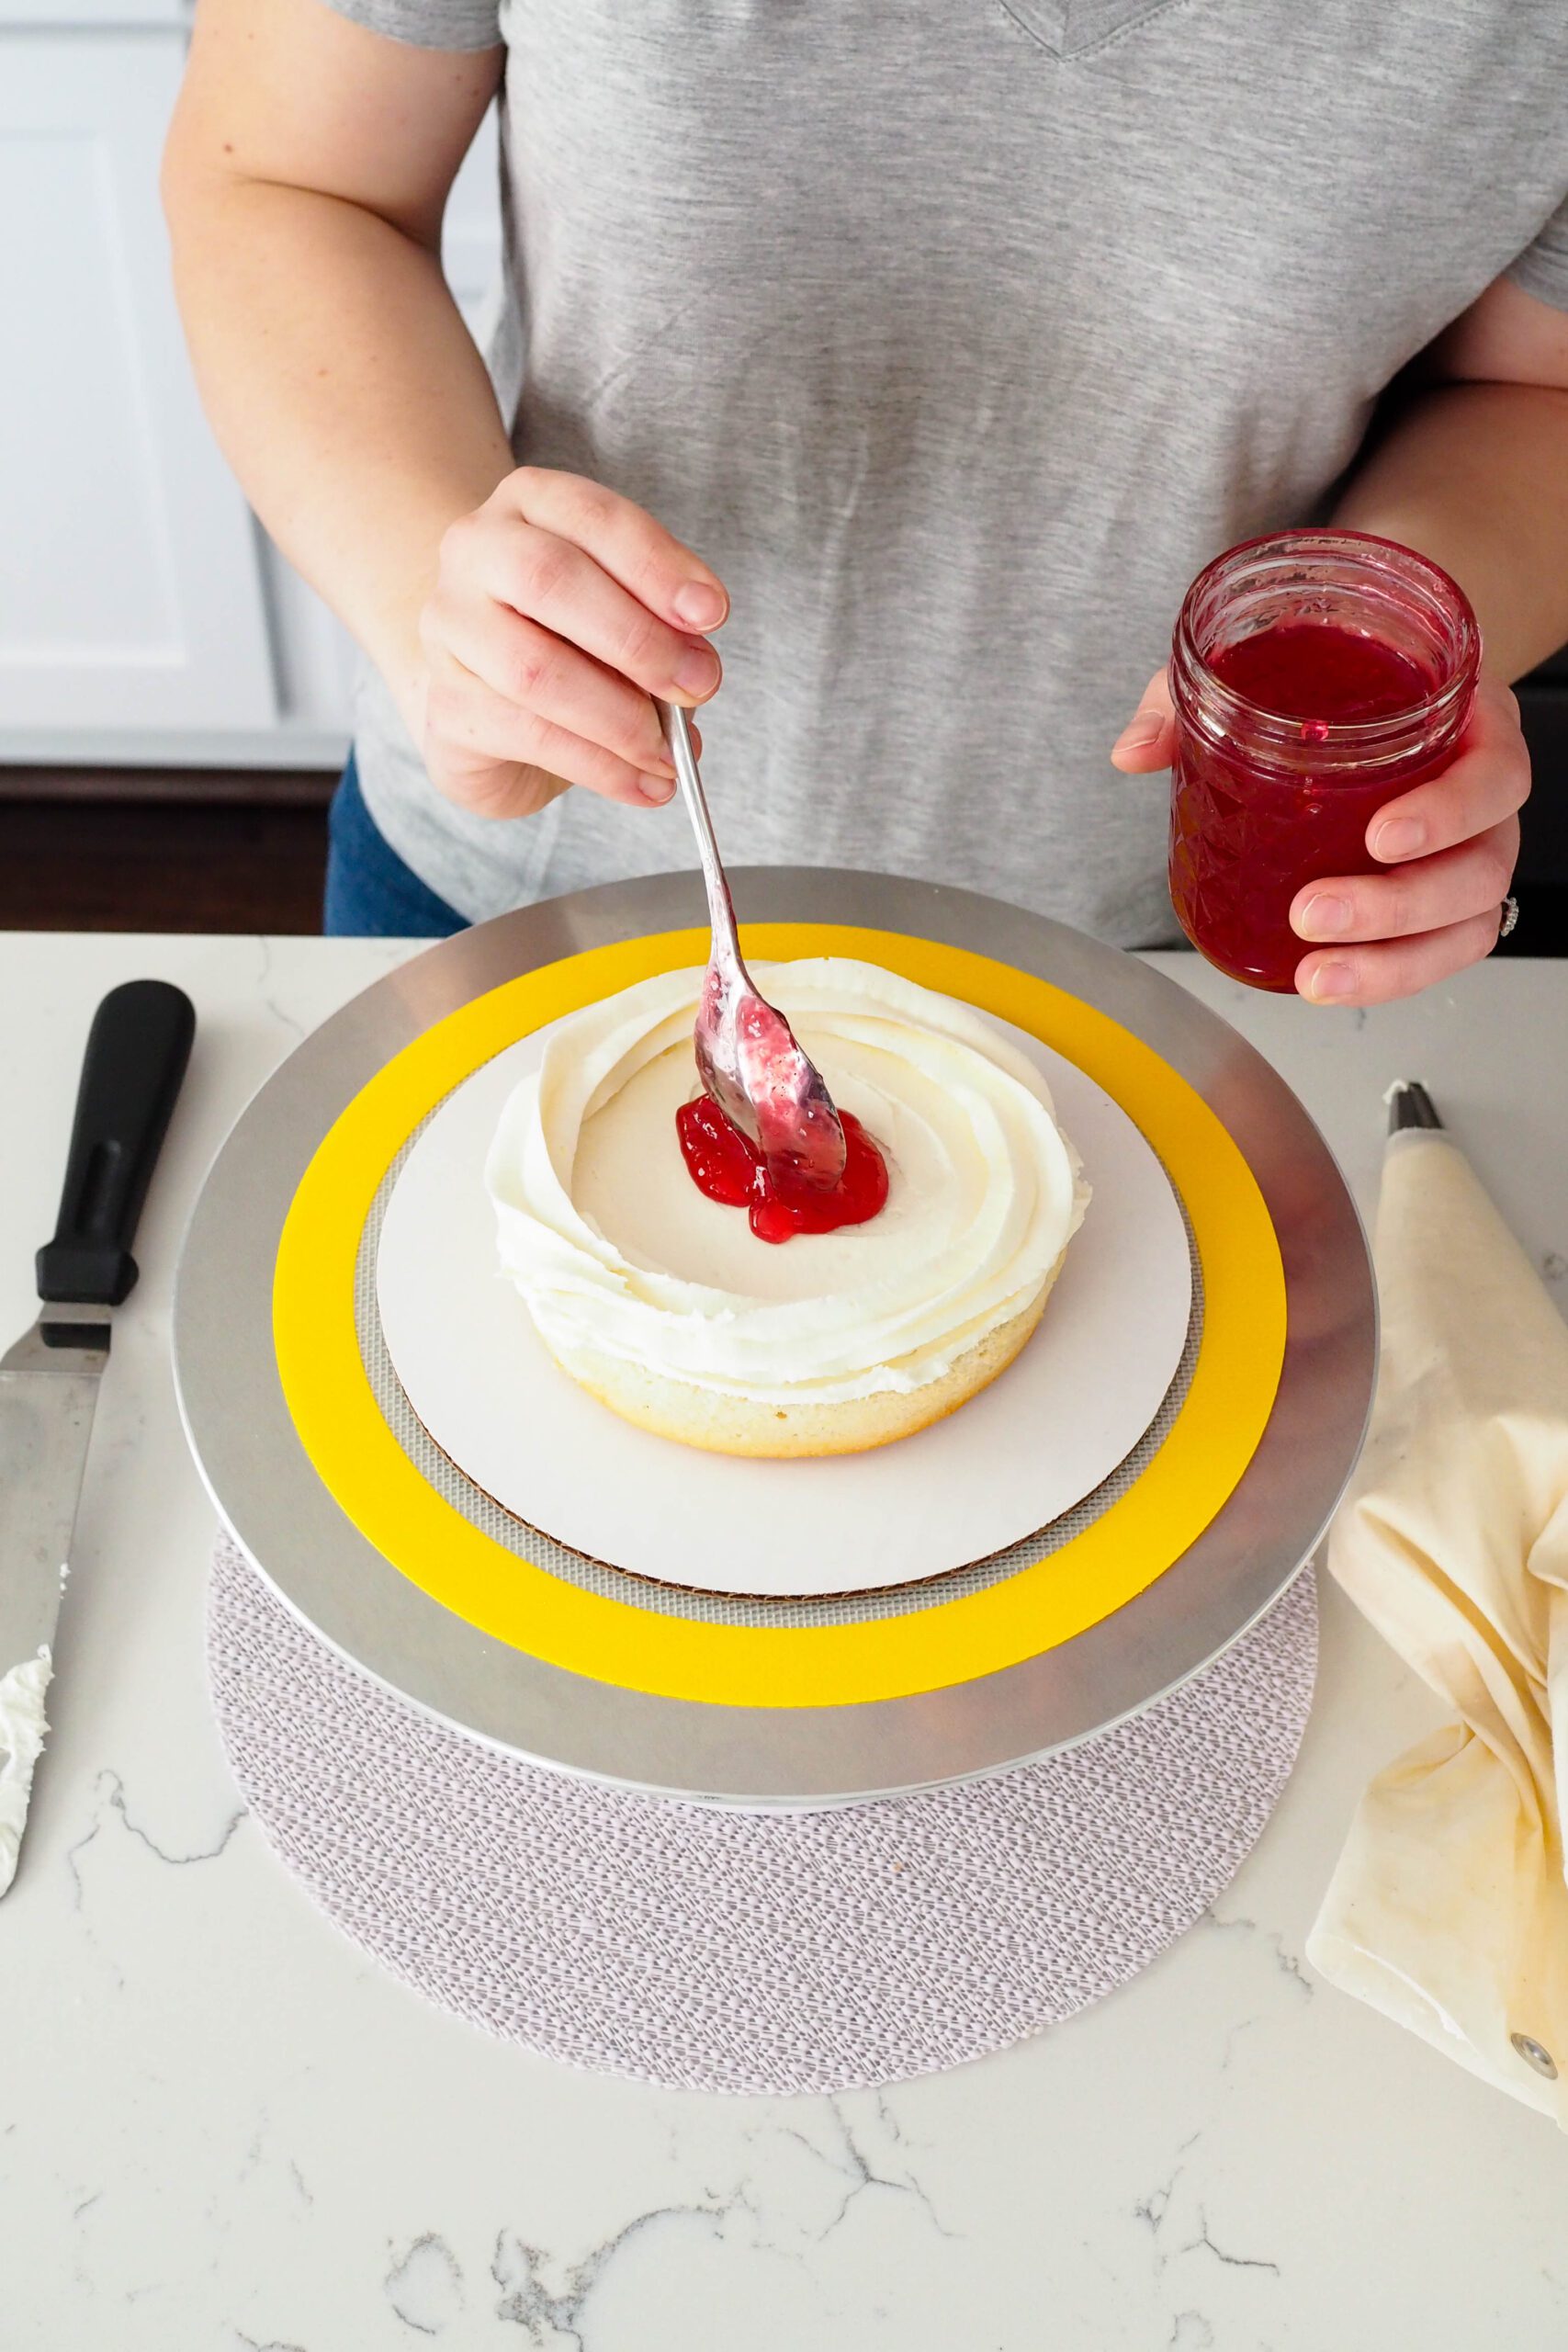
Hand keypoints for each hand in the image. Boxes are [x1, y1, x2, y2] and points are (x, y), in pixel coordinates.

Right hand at [413, 467, 727, 819]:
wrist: (486, 700)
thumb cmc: (567, 641)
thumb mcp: (622, 614)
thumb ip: (660, 628)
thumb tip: (697, 673)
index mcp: (530, 504)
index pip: (595, 517)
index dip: (656, 565)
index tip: (711, 614)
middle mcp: (475, 551)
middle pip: (552, 578)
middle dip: (639, 639)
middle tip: (699, 687)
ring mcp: (448, 627)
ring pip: (536, 668)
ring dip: (620, 718)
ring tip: (669, 754)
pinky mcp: (446, 704)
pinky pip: (529, 735)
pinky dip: (600, 766)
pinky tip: (642, 784)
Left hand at [1112, 670, 1527, 1004]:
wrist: (1364, 689)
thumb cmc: (1335, 679)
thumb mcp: (1266, 667)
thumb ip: (1200, 696)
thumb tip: (1134, 750)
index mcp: (1466, 723)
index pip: (1496, 771)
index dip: (1450, 811)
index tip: (1381, 836)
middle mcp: (1480, 794)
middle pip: (1481, 865)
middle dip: (1398, 905)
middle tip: (1313, 911)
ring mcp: (1468, 853)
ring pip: (1466, 923)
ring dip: (1394, 960)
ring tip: (1316, 972)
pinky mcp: (1441, 902)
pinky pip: (1440, 952)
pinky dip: (1390, 976)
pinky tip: (1330, 980)